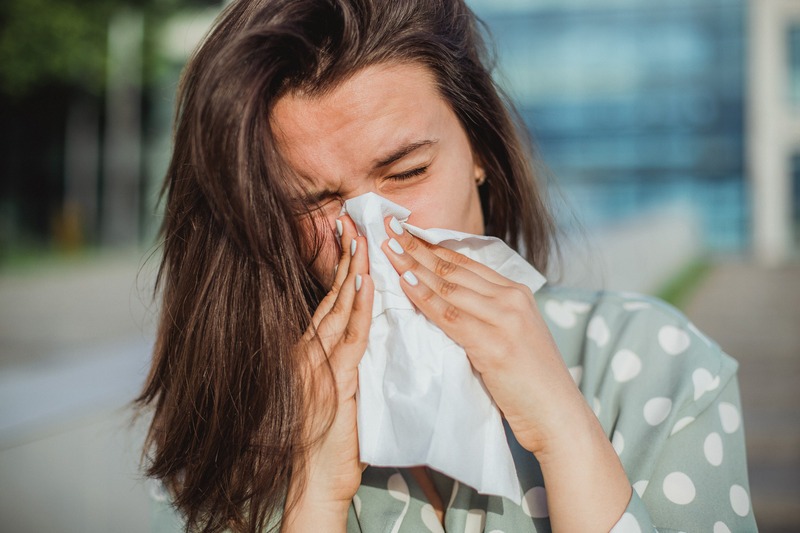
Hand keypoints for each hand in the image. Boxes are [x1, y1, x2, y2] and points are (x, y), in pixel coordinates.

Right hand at [283, 215, 371, 529]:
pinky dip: (357, 308)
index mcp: (310, 351)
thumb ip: (348, 359)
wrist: (317, 478)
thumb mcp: (341, 389)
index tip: (352, 237)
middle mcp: (307, 351)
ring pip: (338, 309)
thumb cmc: (332, 438)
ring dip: (352, 272)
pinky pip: (348, 337)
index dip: (342, 268)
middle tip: (355, 222)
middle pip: (331, 296)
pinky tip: (366, 283)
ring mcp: (315, 363)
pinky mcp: (330, 379)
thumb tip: (369, 332)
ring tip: (364, 240)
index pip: (329, 301)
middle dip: (345, 258)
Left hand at [379, 216, 581, 455]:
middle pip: (453, 267)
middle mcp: (512, 298)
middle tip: (387, 229)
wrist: (557, 415)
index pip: (465, 261)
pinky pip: (450, 315)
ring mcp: (505, 319)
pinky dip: (424, 298)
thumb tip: (446, 301)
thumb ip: (485, 314)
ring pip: (449, 286)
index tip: (404, 230)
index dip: (431, 245)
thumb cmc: (530, 381)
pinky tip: (405, 283)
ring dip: (413, 266)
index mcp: (516, 292)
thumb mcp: (510, 335)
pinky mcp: (495, 344)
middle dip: (416, 247)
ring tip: (387, 249)